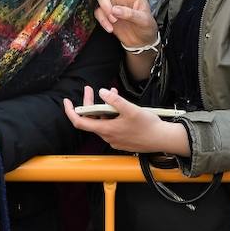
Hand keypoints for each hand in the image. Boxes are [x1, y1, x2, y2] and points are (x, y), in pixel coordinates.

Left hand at [64, 86, 187, 155]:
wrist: (162, 140)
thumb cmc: (148, 126)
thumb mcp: (131, 109)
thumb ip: (115, 100)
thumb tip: (101, 92)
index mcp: (106, 129)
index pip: (80, 122)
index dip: (71, 112)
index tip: (67, 102)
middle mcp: (108, 136)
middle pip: (92, 119)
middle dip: (90, 103)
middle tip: (92, 90)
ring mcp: (115, 139)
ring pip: (103, 121)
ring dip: (104, 108)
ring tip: (113, 93)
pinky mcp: (122, 141)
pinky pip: (112, 126)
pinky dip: (112, 115)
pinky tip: (122, 107)